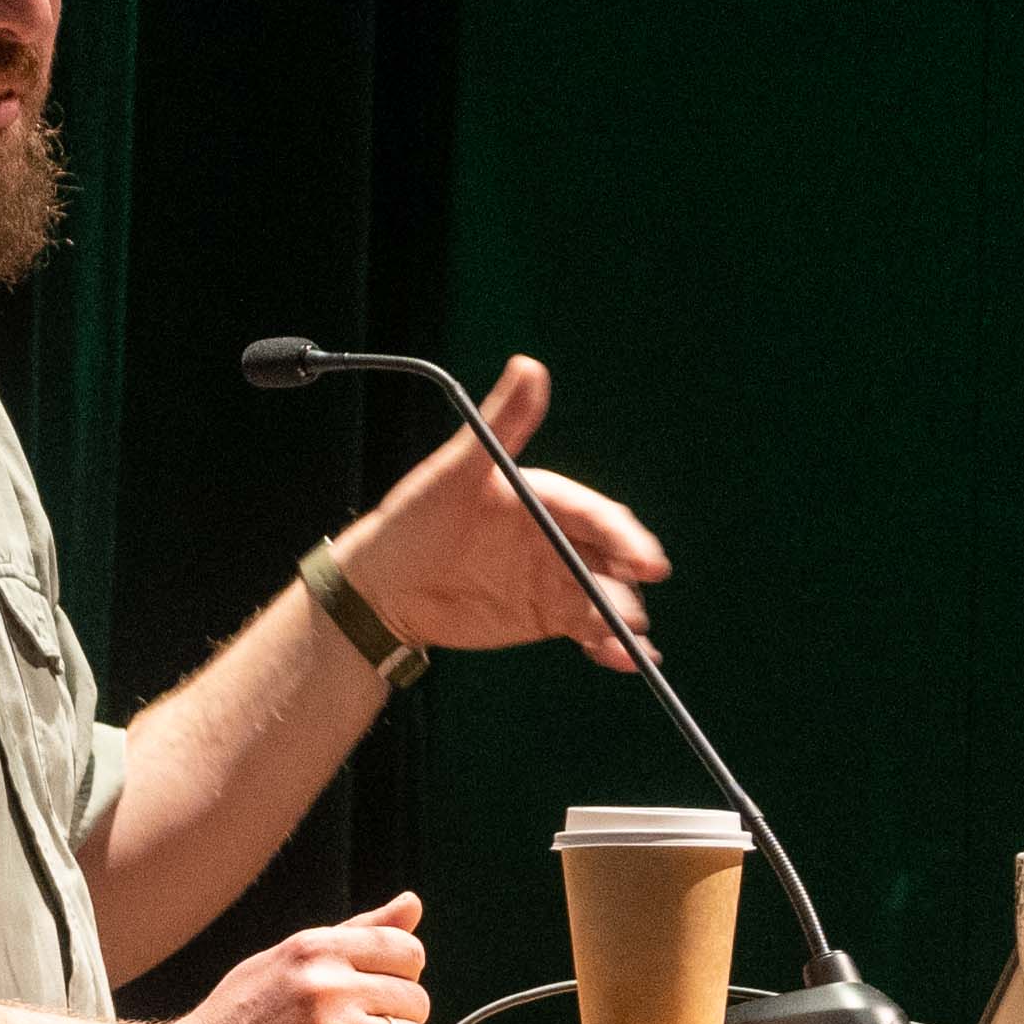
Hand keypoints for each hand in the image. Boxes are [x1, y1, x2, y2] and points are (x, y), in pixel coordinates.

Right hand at [128, 893, 427, 1023]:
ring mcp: (330, 1020)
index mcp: (312, 946)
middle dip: (397, 1018)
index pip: (404, 946)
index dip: (400, 976)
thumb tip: (412, 903)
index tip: (375, 995)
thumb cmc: (234, 1022)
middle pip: (415, 994)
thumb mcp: (283, 962)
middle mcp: (325, 976)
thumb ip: (351, 935)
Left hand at [331, 354, 669, 673]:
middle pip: (608, 558)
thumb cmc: (412, 522)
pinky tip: (618, 658)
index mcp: (542, 499)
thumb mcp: (454, 472)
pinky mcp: (545, 615)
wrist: (380, 589)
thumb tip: (530, 366)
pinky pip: (587, 629)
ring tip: (630, 642)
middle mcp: (555, 536)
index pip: (595, 515)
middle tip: (633, 608)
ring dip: (622, 617)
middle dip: (627, 582)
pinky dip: (606, 644)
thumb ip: (500, 426)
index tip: (643, 560)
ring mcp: (554, 577)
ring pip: (603, 596)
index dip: (622, 536)